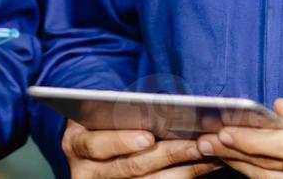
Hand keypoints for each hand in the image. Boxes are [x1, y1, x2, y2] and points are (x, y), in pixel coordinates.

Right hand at [61, 120, 220, 177]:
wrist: (92, 153)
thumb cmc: (101, 124)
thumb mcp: (100, 116)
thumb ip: (119, 113)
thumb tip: (161, 109)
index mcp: (76, 144)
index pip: (97, 145)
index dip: (122, 141)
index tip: (148, 137)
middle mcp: (87, 172)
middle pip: (130, 167)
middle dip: (167, 154)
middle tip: (195, 144)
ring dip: (185, 168)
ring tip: (207, 152)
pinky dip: (184, 176)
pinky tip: (204, 164)